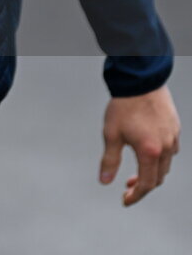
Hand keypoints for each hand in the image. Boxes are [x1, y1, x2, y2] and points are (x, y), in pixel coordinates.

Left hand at [99, 85, 179, 205]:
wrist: (139, 80)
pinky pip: (171, 150)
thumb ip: (110, 160)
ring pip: (166, 165)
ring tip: (137, 168)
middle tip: (128, 185)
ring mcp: (173, 137)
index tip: (125, 200)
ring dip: (152, 171)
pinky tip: (148, 150)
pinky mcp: (175, 127)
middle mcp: (166, 147)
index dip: (135, 196)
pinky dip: (160, 157)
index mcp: (150, 152)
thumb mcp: (111, 133)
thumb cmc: (123, 105)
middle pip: (157, 177)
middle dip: (143, 185)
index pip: (146, 184)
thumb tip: (105, 180)